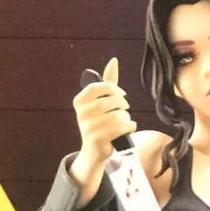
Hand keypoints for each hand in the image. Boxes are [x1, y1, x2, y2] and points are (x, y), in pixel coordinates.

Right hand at [70, 57, 135, 182]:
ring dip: (126, 119)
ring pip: (119, 115)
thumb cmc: (100, 122)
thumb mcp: (101, 101)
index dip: (114, 89)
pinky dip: (129, 128)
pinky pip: (122, 127)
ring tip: (123, 123)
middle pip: (113, 101)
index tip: (121, 95)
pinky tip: (126, 130)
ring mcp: (88, 126)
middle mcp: (81, 113)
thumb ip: (107, 82)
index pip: (101, 86)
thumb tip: (114, 60)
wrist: (93, 150)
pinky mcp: (98, 139)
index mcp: (79, 101)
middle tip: (122, 112)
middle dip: (123, 106)